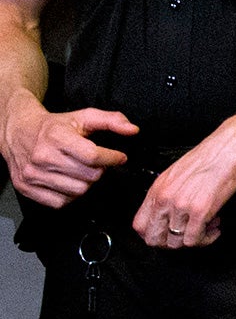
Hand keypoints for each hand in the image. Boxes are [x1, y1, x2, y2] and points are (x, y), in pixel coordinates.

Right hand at [0, 91, 134, 207]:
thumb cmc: (54, 127)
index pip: (92, 156)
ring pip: (76, 191)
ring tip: (82, 171)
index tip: (119, 157)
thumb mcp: (83, 117)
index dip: (112, 158)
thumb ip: (111, 120)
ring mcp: (33, 174)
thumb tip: (133, 130)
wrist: (18, 133)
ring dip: (86, 183)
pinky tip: (69, 181)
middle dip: (100, 171)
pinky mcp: (26, 188)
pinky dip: (70, 195)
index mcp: (57, 137)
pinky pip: (59, 202)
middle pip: (88, 176)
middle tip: (97, 164)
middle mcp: (42, 157)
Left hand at [134, 108, 235, 248]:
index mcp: (158, 188)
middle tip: (186, 235)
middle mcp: (165, 199)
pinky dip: (206, 239)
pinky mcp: (201, 211)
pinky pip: (195, 239)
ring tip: (206, 227)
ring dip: (193, 240)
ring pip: (176, 242)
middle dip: (171, 242)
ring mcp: (181, 206)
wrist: (232, 146)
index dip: (153, 234)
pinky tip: (215, 228)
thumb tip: (168, 212)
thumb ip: (168, 193)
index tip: (167, 233)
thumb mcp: (178, 172)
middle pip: (154, 239)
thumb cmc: (211, 155)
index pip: (139, 225)